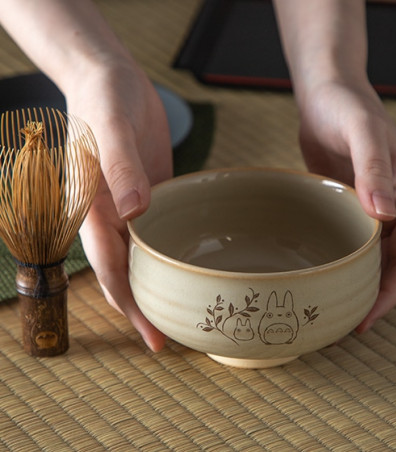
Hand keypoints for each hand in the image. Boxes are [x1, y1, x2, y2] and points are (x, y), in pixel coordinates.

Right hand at [69, 60, 172, 350]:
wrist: (112, 80)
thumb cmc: (103, 98)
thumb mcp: (110, 125)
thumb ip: (119, 166)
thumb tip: (135, 211)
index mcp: (95, 210)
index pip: (111, 272)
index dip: (131, 307)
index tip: (154, 338)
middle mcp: (113, 217)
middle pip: (129, 275)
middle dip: (148, 308)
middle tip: (178, 335)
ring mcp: (133, 209)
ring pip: (146, 258)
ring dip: (161, 284)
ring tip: (188, 308)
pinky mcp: (152, 195)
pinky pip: (162, 231)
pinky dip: (172, 252)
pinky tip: (189, 263)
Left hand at [297, 79, 395, 331]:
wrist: (326, 95)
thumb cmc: (347, 108)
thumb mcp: (362, 134)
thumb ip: (374, 171)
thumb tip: (385, 214)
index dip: (391, 293)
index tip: (366, 320)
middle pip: (393, 265)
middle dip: (375, 296)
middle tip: (345, 325)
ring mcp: (374, 210)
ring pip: (372, 258)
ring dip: (359, 283)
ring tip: (335, 310)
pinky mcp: (351, 207)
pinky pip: (351, 242)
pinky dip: (343, 262)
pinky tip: (326, 277)